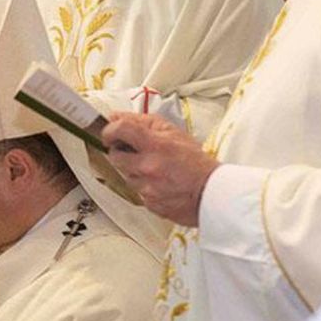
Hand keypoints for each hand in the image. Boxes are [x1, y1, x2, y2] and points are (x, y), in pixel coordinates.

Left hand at [102, 113, 221, 226]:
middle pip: (115, 156)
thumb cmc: (194, 161)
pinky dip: (143, 186)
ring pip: (126, 175)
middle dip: (121, 153)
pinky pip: (136, 192)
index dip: (110, 130)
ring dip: (134, 171)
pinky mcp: (148, 203)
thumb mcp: (173, 132)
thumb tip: (116, 117)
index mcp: (156, 145)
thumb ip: (142, 122)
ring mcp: (147, 187)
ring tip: (154, 169)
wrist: (210, 192)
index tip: (110, 133)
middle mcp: (148, 167)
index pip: (120, 129)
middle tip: (135, 152)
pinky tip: (158, 183)